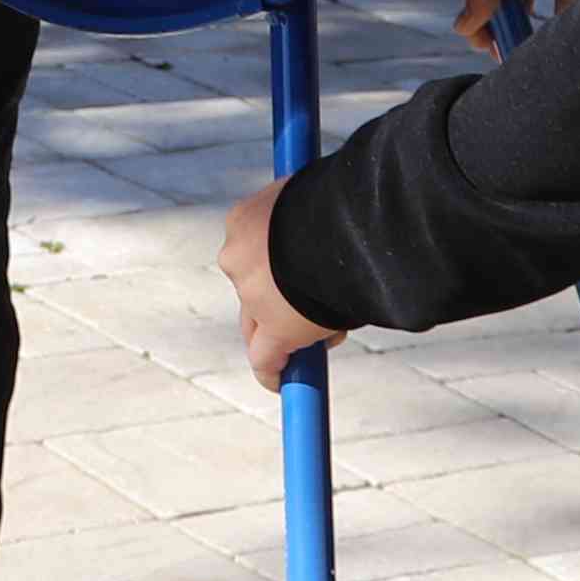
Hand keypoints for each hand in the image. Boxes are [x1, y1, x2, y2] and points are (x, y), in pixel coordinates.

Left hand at [220, 176, 349, 389]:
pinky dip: (271, 372)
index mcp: (244, 219)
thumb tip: (341, 216)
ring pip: (261, 323)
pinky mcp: (273, 330)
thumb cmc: (342, 200)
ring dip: (287, 331)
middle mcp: (237, 257)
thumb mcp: (318, 197)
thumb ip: (312, 215)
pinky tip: (279, 383)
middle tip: (309, 311)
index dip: (277, 267)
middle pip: (252, 290)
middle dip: (276, 304)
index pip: (255, 250)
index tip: (298, 273)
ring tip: (319, 337)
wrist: (342, 224)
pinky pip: (265, 359)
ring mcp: (252, 296)